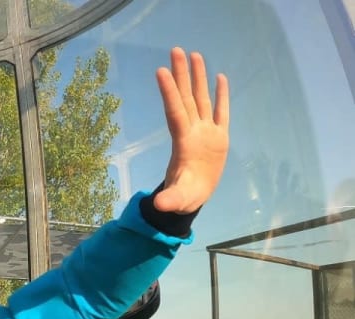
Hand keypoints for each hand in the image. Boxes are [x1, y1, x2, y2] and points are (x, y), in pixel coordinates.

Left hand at [154, 47, 229, 213]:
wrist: (194, 197)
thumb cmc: (184, 197)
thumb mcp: (178, 200)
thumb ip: (170, 200)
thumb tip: (158, 206)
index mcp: (183, 143)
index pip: (175, 112)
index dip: (169, 93)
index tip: (161, 72)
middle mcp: (193, 132)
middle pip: (186, 98)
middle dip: (181, 75)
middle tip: (175, 50)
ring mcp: (206, 132)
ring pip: (202, 99)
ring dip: (197, 78)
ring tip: (194, 54)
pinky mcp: (219, 137)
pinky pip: (221, 111)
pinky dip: (221, 95)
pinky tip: (219, 77)